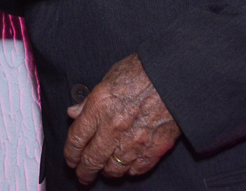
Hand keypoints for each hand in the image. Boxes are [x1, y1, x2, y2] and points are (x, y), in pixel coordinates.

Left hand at [64, 54, 179, 183]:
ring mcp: (135, 140)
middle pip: (92, 159)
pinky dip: (130, 171)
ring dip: (106, 172)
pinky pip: (137, 169)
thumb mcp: (109, 77)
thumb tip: (74, 112)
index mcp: (100, 106)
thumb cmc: (144, 70)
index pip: (76, 139)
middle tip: (82, 175)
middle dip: (84, 171)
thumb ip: (90, 100)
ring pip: (113, 169)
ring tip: (104, 171)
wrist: (175, 75)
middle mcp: (114, 127)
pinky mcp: (155, 148)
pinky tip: (127, 166)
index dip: (70, 154)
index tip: (70, 159)